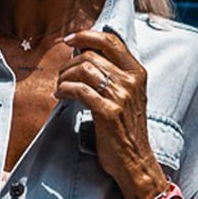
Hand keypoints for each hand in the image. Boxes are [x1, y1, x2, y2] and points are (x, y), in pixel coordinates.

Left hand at [54, 28, 168, 198]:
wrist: (135, 163)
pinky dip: (64, 90)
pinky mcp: (107, 112)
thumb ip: (116, 77)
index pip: (110, 41)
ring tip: (59, 87)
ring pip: (83, 70)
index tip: (70, 40)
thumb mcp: (129, 98)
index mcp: (137, 73)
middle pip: (91, 55)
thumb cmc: (127, 132)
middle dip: (70, 63)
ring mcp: (120, 96)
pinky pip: (79, 90)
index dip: (86, 36)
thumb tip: (87, 57)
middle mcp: (131, 81)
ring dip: (64, 77)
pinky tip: (60, 96)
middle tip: (61, 76)